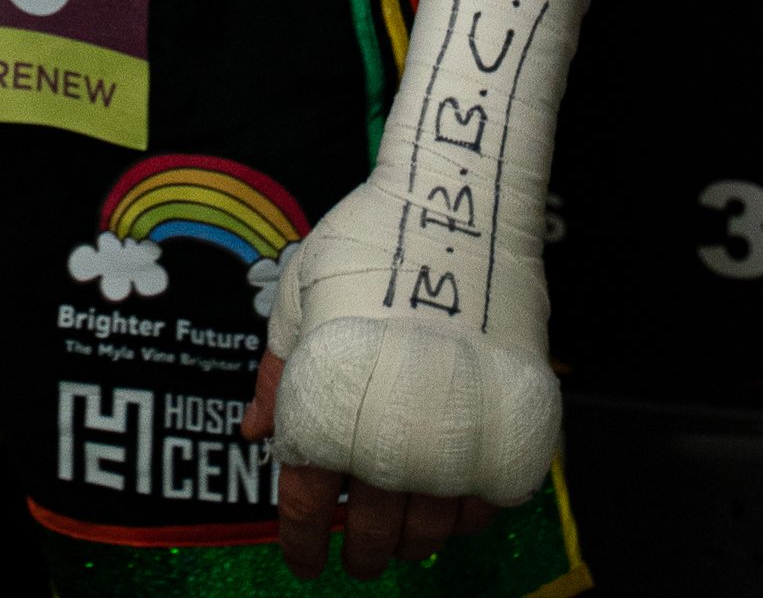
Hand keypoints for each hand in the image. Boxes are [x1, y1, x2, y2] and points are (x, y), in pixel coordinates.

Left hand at [236, 0, 583, 580]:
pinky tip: (450, 505)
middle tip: (356, 554)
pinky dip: (464, 517)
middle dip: (358, 551)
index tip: (302, 558)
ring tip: (401, 536)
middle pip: (372, 534)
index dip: (300, 542)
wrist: (457, 204)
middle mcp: (388, 443)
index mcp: (328, 411)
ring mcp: (454, 443)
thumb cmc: (368, 238)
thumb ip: (276, 370)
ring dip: (410, 542)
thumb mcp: (300, 292)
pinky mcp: (506, 434)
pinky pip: (485, 506)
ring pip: (431, 531)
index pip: (306, 508)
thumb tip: (255, 434)